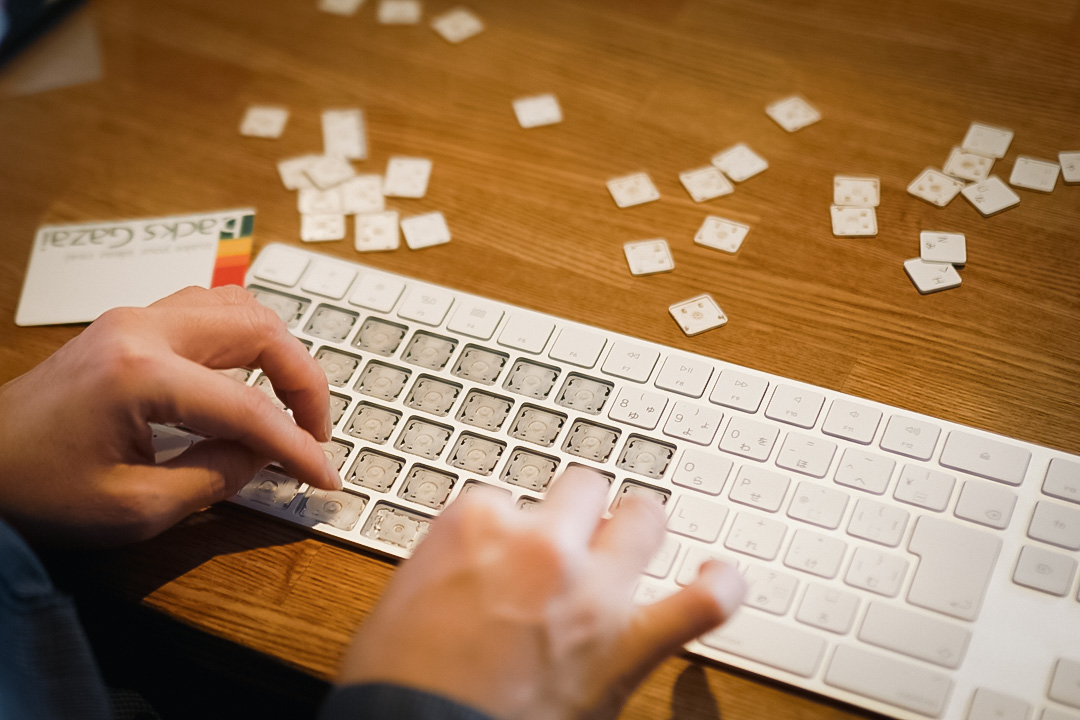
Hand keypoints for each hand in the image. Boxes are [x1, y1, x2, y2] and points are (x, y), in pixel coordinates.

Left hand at [0, 285, 337, 545]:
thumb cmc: (38, 493)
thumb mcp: (135, 508)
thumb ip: (216, 476)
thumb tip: (266, 453)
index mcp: (141, 374)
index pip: (249, 407)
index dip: (297, 446)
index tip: (325, 477)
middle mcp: (142, 328)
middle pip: (259, 330)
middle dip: (303, 381)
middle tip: (316, 432)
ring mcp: (133, 318)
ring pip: (239, 308)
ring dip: (278, 352)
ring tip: (289, 404)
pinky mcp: (128, 325)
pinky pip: (209, 311)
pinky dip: (246, 340)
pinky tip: (249, 378)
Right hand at [337, 466, 745, 718]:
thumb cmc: (399, 683)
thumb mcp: (401, 598)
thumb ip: (451, 561)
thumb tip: (477, 562)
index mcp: (475, 524)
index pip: (507, 498)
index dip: (509, 528)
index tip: (505, 553)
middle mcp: (540, 544)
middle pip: (582, 489)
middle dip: (576, 511)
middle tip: (568, 537)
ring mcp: (590, 591)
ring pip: (643, 519)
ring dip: (638, 527)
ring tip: (633, 538)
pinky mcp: (626, 645)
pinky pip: (701, 605)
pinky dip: (719, 589)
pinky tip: (722, 578)